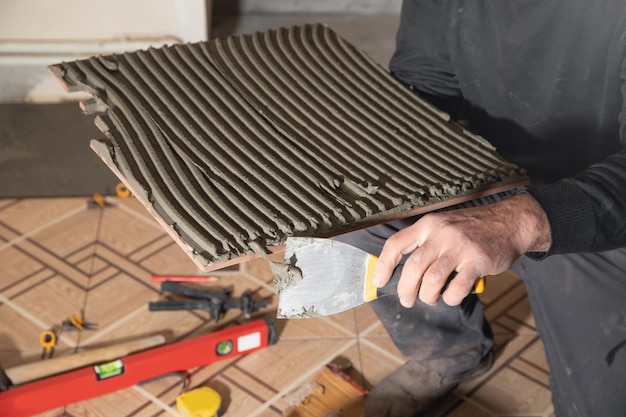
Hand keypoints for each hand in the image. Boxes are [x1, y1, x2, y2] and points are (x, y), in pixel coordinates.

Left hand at [372, 192, 550, 306]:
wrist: (510, 222)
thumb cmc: (472, 229)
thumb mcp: (443, 226)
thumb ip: (424, 243)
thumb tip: (401, 271)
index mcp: (428, 224)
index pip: (396, 244)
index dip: (383, 265)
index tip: (379, 281)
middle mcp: (441, 233)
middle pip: (413, 268)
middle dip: (405, 290)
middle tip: (407, 300)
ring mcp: (460, 247)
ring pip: (432, 280)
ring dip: (428, 297)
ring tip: (431, 299)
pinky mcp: (478, 261)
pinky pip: (457, 288)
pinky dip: (450, 298)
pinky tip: (451, 296)